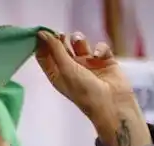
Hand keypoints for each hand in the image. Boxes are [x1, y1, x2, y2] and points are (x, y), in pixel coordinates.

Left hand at [36, 31, 150, 145]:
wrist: (112, 104)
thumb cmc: (85, 91)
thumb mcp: (66, 69)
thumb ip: (55, 50)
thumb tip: (41, 33)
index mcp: (57, 75)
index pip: (44, 56)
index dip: (42, 44)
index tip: (42, 32)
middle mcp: (71, 69)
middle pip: (61, 48)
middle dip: (60, 39)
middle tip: (61, 35)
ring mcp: (88, 65)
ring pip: (80, 44)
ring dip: (79, 40)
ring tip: (78, 41)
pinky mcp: (105, 61)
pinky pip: (100, 48)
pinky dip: (99, 49)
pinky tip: (98, 55)